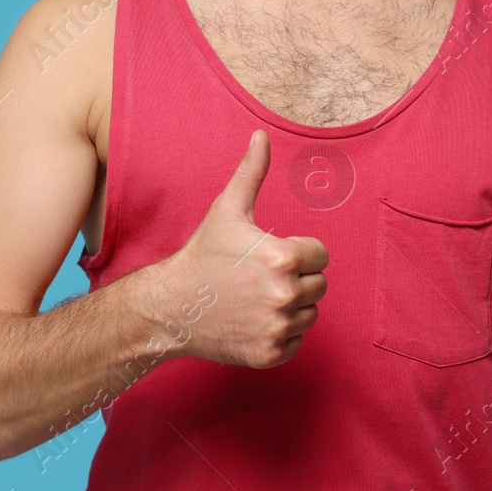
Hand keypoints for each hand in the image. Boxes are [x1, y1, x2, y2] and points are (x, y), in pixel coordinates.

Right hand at [156, 130, 328, 368]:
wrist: (170, 306)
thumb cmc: (202, 254)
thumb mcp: (227, 209)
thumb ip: (251, 172)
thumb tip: (261, 136)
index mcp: (283, 257)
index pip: (321, 255)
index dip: (298, 251)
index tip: (270, 254)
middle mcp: (285, 295)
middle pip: (319, 285)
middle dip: (296, 278)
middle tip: (261, 276)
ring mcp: (277, 328)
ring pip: (310, 313)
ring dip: (291, 306)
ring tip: (257, 297)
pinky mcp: (270, 354)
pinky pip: (297, 342)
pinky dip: (281, 333)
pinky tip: (254, 320)